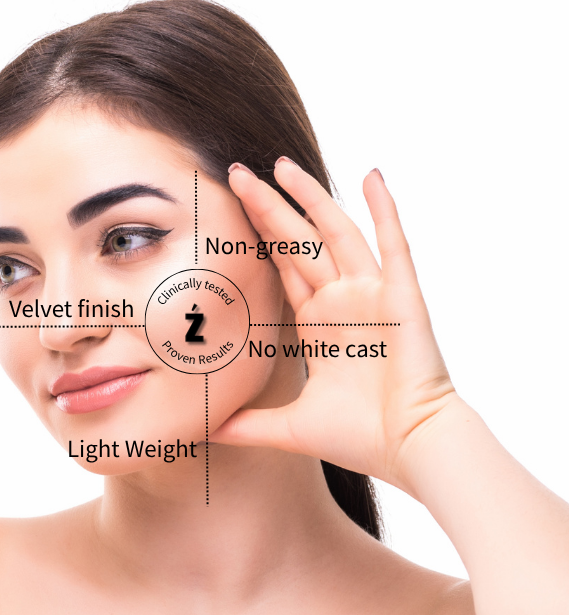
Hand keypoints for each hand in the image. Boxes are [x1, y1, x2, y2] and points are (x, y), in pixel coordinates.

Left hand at [212, 159, 456, 492]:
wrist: (408, 450)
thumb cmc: (359, 438)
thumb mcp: (288, 428)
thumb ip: (248, 425)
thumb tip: (207, 431)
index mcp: (318, 324)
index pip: (281, 268)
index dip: (257, 239)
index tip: (231, 210)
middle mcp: (342, 302)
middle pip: (298, 242)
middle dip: (268, 207)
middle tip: (238, 172)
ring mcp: (371, 295)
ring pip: (336, 233)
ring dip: (311, 198)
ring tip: (281, 164)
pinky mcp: (401, 297)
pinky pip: (393, 244)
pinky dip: (385, 209)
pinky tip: (371, 175)